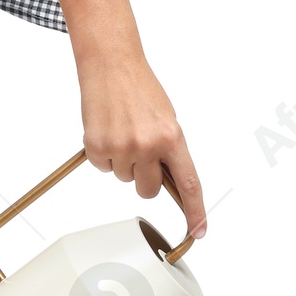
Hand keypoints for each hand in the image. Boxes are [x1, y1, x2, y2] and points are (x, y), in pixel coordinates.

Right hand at [77, 48, 206, 240]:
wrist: (111, 64)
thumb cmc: (139, 88)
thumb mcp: (166, 119)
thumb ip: (169, 150)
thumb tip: (170, 180)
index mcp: (172, 138)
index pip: (188, 184)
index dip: (195, 211)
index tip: (198, 230)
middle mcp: (148, 146)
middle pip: (148, 190)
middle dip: (144, 178)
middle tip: (139, 152)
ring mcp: (122, 147)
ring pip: (124, 177)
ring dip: (122, 161)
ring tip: (122, 131)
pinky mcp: (97, 146)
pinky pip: (102, 167)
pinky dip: (103, 154)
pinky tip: (106, 130)